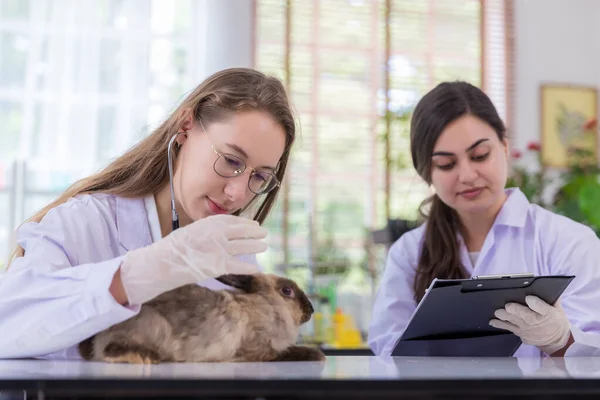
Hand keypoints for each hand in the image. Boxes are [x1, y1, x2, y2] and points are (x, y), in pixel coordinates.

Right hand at [119, 214, 266, 304]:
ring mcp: (220, 248)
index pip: (232, 220)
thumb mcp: (191, 231)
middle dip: (255, 232)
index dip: (245, 222)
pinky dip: (248, 267)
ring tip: (265, 245)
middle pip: (242, 231)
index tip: (253, 224)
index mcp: (209, 223)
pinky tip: (256, 268)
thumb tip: (220, 233)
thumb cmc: (174, 248)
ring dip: (256, 246)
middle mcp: (217, 233)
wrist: (163, 262)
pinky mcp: (219, 264)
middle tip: (265, 233)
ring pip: (244, 246)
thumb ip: (206, 231)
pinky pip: (239, 265)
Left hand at [489, 296, 570, 354]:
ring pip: (514, 322)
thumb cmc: (555, 321)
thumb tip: (545, 286)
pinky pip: (509, 329)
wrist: (556, 341)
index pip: (542, 308)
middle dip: (516, 310)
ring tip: (497, 312)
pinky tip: (492, 321)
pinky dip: (500, 324)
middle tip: (508, 306)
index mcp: (548, 314)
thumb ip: (552, 298)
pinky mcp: (521, 334)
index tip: (528, 298)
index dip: (535, 303)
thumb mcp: (558, 309)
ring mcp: (527, 330)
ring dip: (504, 316)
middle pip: (525, 315)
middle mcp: (536, 322)